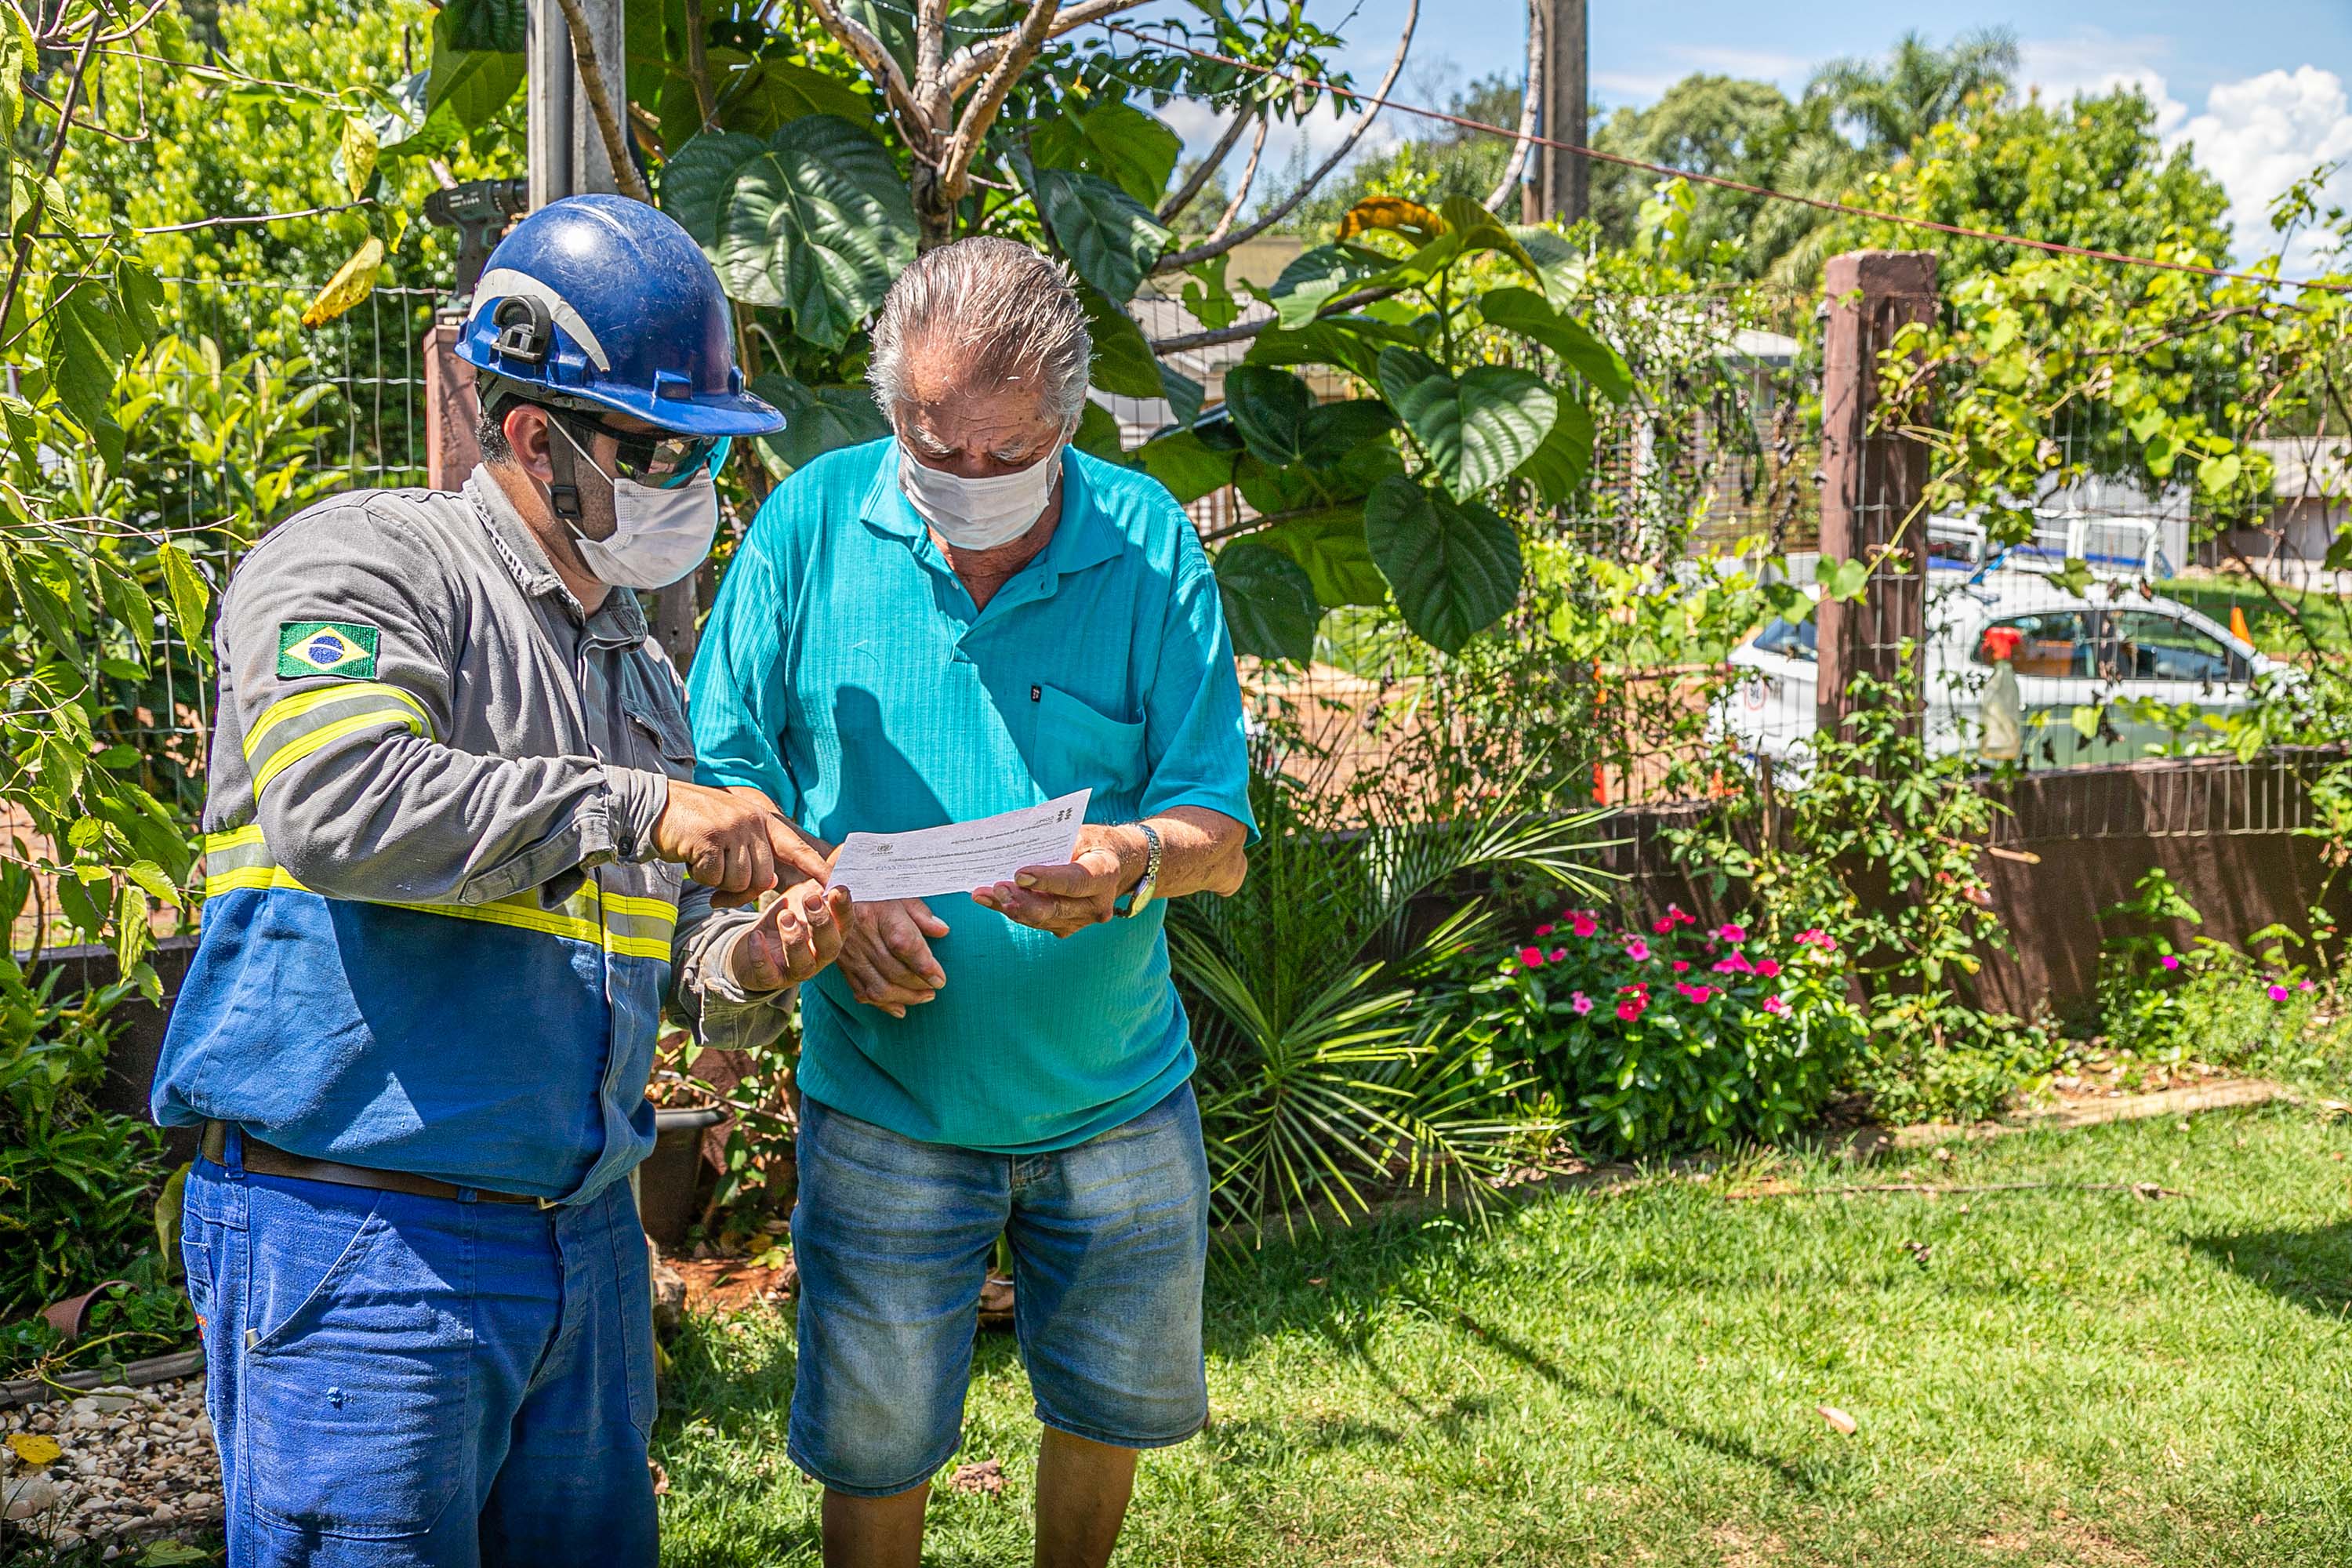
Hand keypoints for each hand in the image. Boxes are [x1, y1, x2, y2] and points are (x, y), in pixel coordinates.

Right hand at [651, 782, 829, 904]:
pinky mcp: (708, 840)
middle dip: (741, 887)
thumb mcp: (730, 831)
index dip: (814, 866)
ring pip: (739, 881)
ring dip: (718, 881)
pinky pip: (713, 878)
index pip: (794, 846)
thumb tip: (768, 885)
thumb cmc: (694, 826)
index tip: (834, 881)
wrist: (655, 805)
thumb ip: (752, 853)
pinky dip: (700, 877)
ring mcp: (730, 829)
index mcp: (760, 819)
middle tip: (718, 878)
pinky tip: (691, 858)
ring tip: (703, 860)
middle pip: (763, 877)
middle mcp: (750, 821)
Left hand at [729, 881, 851, 991]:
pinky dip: (761, 956)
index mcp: (830, 935)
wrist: (754, 944)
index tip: (838, 889)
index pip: (844, 924)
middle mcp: (818, 956)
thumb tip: (837, 859)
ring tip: (784, 916)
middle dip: (822, 923)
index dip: (843, 909)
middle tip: (811, 899)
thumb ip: (817, 882)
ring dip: (795, 940)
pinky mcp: (770, 978)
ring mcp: (795, 970)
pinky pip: (768, 974)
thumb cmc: (786, 917)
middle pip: (830, 947)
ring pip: (803, 965)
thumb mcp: (801, 896)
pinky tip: (756, 935)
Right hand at [838, 897, 950, 1018]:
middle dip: (918, 985)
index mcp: (879, 913)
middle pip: (893, 970)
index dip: (924, 965)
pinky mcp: (843, 966)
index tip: (940, 978)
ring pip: (878, 987)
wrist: (832, 893)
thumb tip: (942, 931)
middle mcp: (863, 936)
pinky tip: (899, 1008)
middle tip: (935, 988)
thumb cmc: (872, 891)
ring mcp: (850, 954)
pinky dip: (883, 1004)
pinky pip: (861, 991)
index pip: (905, 944)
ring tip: (923, 998)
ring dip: (904, 998)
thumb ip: (921, 913)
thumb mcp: (899, 892)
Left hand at [972, 824, 1141, 938]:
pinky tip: (988, 900)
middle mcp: (1097, 904)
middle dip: (1023, 901)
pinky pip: (1036, 921)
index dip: (1048, 880)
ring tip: (983, 894)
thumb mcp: (1081, 833)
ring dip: (1010, 907)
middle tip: (997, 889)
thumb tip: (1016, 852)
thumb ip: (1055, 844)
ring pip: (1042, 918)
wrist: (1116, 864)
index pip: (1076, 881)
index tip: (1020, 874)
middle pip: (1056, 908)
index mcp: (1105, 874)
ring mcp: (1082, 920)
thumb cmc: (1093, 843)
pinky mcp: (1067, 927)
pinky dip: (1012, 910)